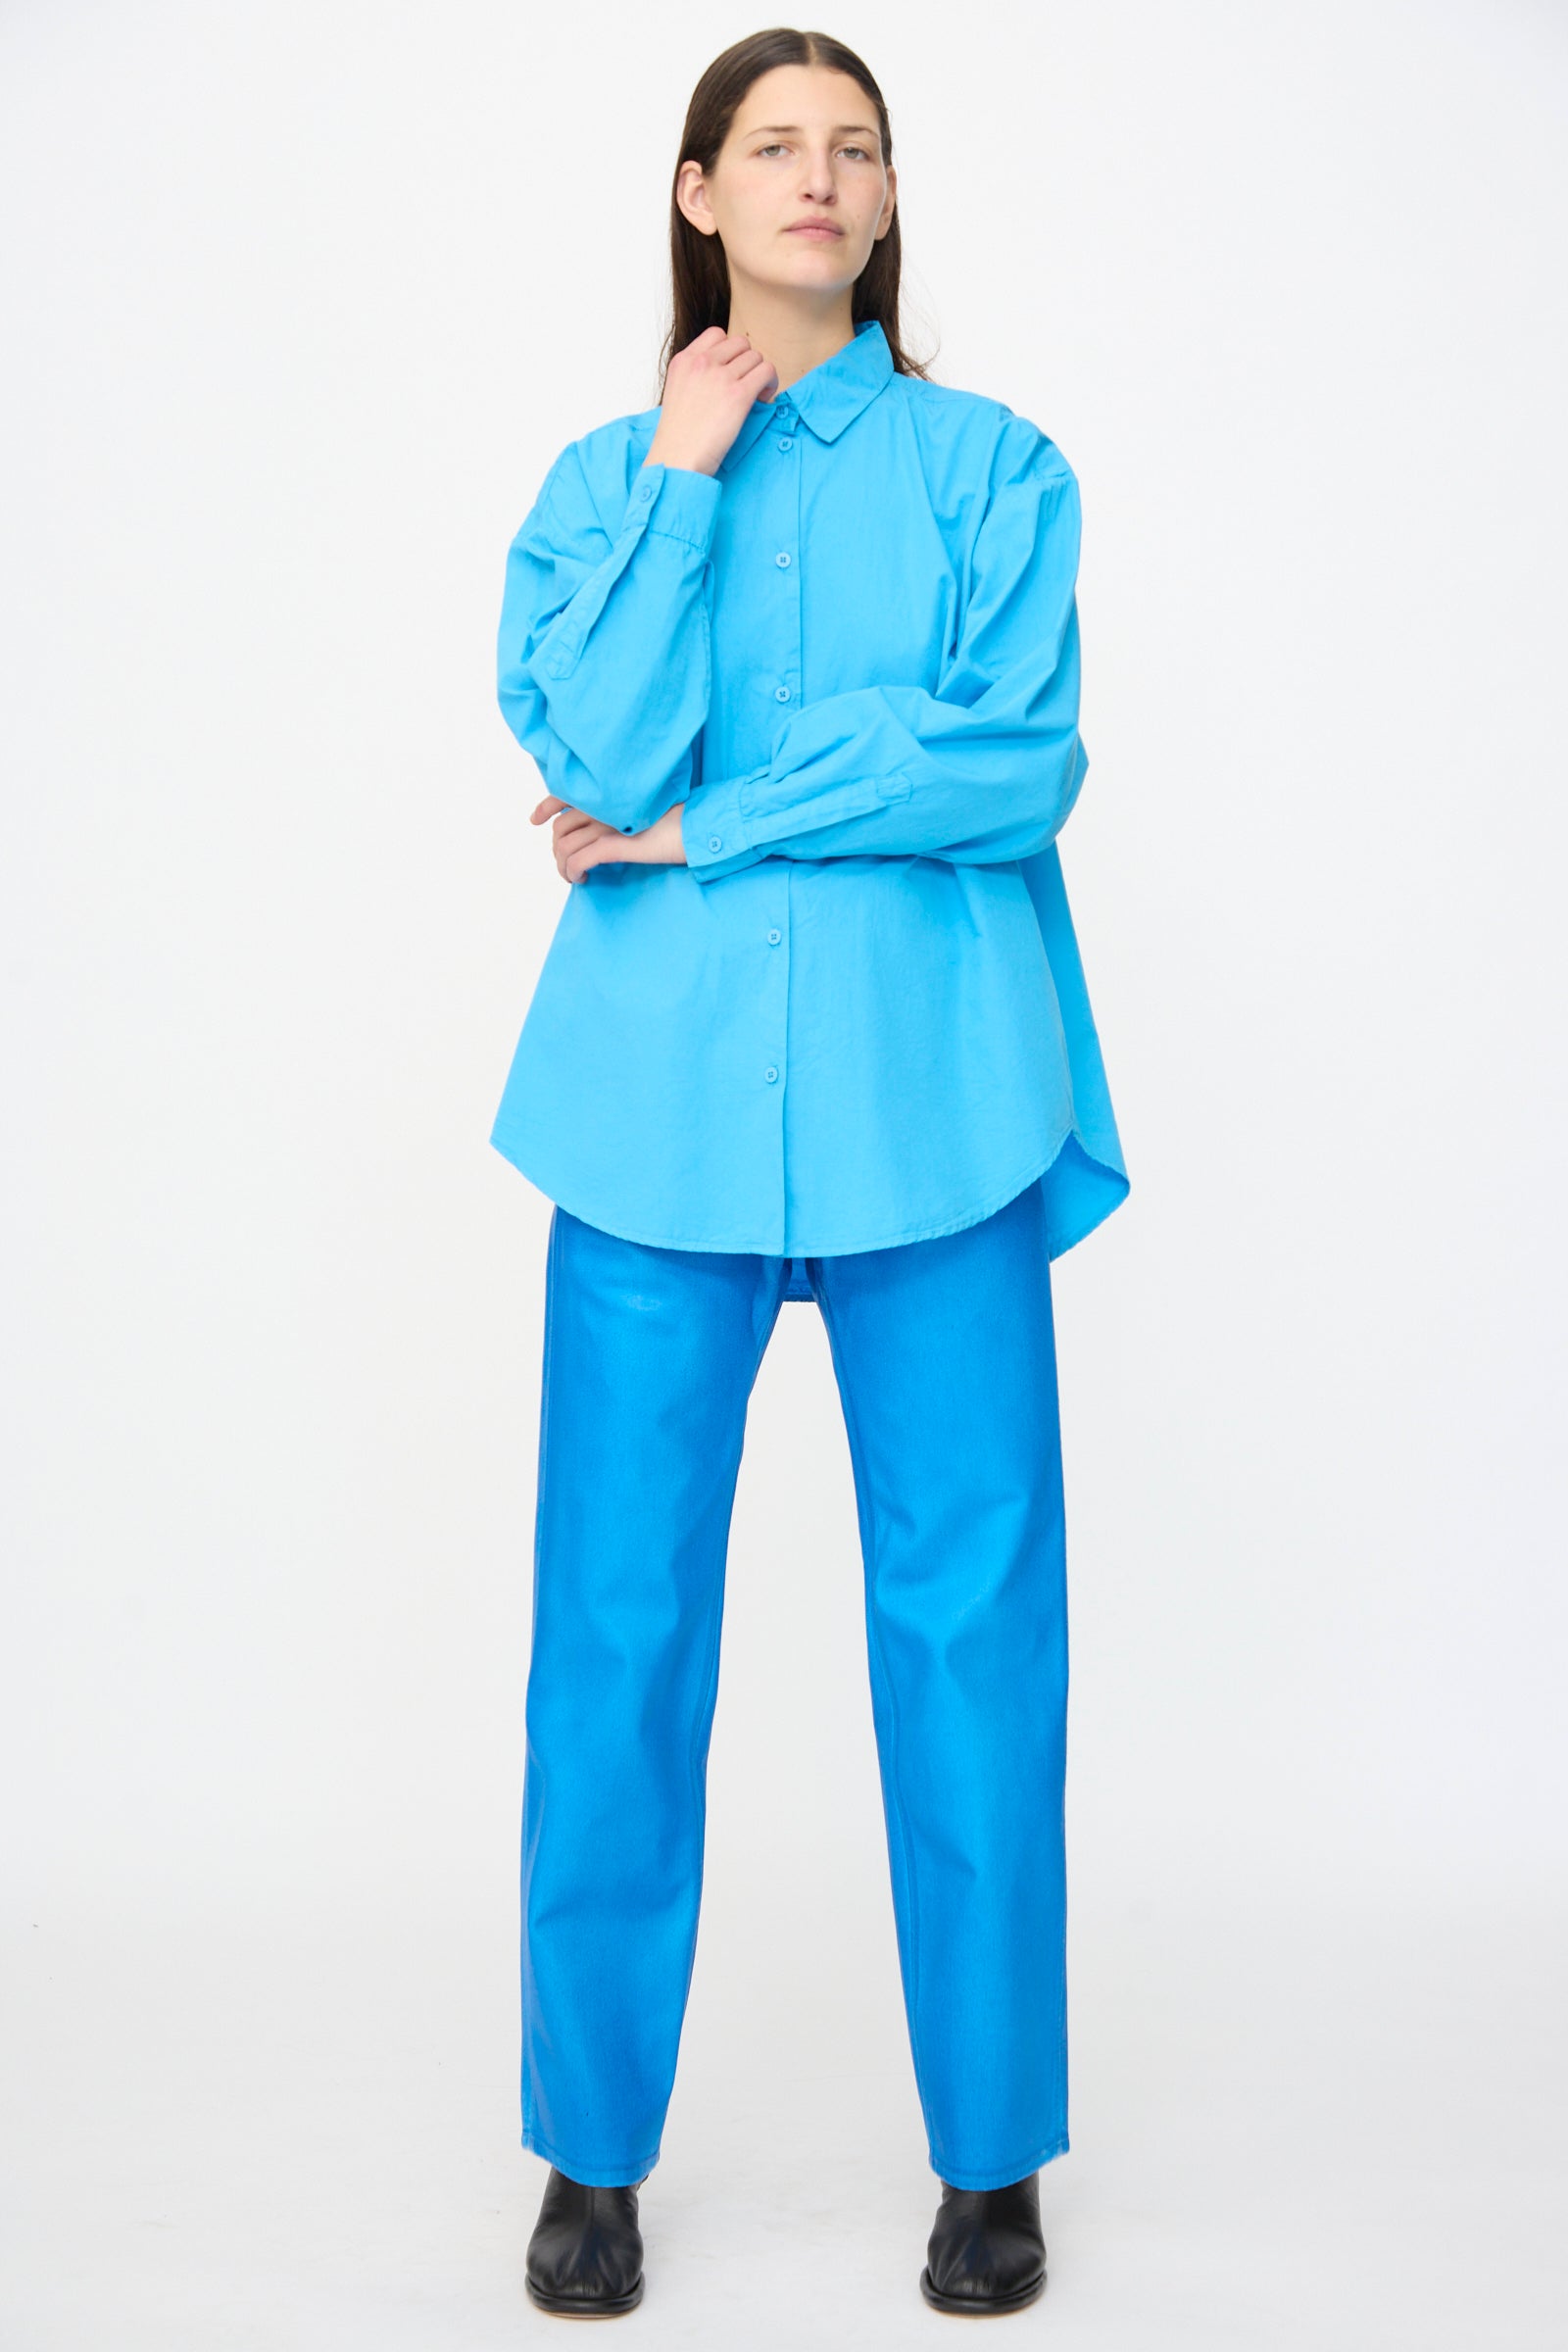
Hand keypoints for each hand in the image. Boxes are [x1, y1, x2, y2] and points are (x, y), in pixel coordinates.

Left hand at [531, 795, 688, 882]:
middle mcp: (604, 804)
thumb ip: (620, 811)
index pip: (564, 793)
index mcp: (610, 792)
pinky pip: (579, 860)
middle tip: (566, 863)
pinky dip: (573, 872)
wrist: (699, 828)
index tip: (535, 820)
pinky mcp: (615, 844)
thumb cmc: (678, 821)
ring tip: (574, 876)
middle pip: (560, 826)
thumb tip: (601, 828)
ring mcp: (608, 823)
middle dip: (557, 848)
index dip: (545, 807)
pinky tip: (583, 879)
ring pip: (564, 846)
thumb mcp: (643, 809)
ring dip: (563, 866)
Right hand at [644, 327, 778, 476]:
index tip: (730, 371)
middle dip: (747, 362)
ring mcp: (720, 377)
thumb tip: (724, 373)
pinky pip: (767, 372)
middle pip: (741, 343)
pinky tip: (763, 399)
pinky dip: (770, 384)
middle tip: (746, 385)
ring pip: (756, 357)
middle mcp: (702, 363)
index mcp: (684, 360)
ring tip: (755, 396)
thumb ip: (696, 376)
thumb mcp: (677, 393)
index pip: (716, 334)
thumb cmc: (678, 437)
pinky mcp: (738, 394)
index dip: (730, 351)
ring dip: (760, 374)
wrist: (677, 459)